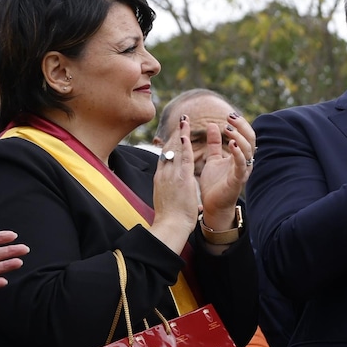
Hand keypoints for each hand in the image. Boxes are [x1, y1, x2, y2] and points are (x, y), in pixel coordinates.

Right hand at [149, 115, 201, 251]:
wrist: (170, 226)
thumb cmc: (171, 220)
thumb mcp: (169, 203)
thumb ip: (174, 196)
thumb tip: (183, 200)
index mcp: (160, 180)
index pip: (165, 158)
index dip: (170, 145)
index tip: (174, 135)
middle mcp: (163, 174)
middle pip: (169, 149)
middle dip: (175, 134)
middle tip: (181, 121)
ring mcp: (171, 175)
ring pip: (176, 150)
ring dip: (180, 134)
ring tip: (185, 120)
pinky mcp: (181, 178)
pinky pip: (184, 158)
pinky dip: (184, 146)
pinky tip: (185, 134)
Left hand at [197, 113, 254, 230]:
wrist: (213, 205)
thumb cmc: (214, 183)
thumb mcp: (213, 158)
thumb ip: (214, 143)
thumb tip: (212, 124)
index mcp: (239, 156)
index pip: (246, 136)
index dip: (240, 124)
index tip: (229, 114)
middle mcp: (244, 162)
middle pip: (251, 140)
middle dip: (242, 126)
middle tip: (229, 117)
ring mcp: (242, 171)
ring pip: (248, 150)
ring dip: (239, 137)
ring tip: (228, 129)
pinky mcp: (238, 180)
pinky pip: (242, 165)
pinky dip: (238, 153)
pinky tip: (232, 144)